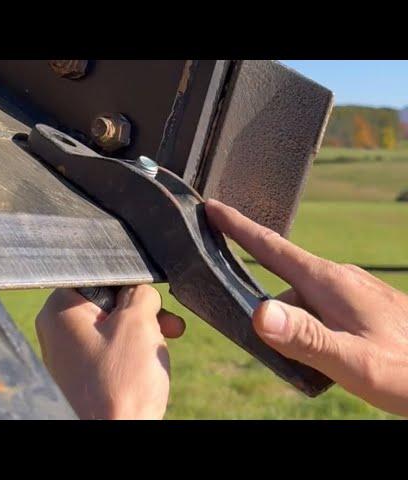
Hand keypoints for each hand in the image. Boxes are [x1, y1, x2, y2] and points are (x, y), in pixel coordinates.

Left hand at [35, 285, 185, 419]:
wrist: (120, 434)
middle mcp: (57, 332)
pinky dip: (133, 356)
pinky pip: (112, 354)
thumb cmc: (121, 384)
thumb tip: (142, 291)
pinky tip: (149, 366)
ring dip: (143, 336)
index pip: (99, 278)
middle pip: (108, 305)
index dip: (130, 286)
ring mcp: (69, 356)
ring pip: (114, 330)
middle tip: (165, 324)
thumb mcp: (138, 323)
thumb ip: (141, 294)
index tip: (150, 300)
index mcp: (59, 311)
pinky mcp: (84, 377)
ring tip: (160, 349)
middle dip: (142, 315)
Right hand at [205, 199, 407, 416]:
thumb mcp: (352, 360)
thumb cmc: (405, 370)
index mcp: (328, 282)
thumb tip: (258, 313)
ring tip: (316, 366)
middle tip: (277, 350)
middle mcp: (338, 278)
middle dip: (270, 311)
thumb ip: (305, 337)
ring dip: (297, 329)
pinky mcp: (361, 303)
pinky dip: (314, 329)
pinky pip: (321, 309)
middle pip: (283, 284)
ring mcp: (352, 289)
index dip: (237, 227)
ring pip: (303, 301)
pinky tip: (330, 356)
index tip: (212, 206)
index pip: (271, 247)